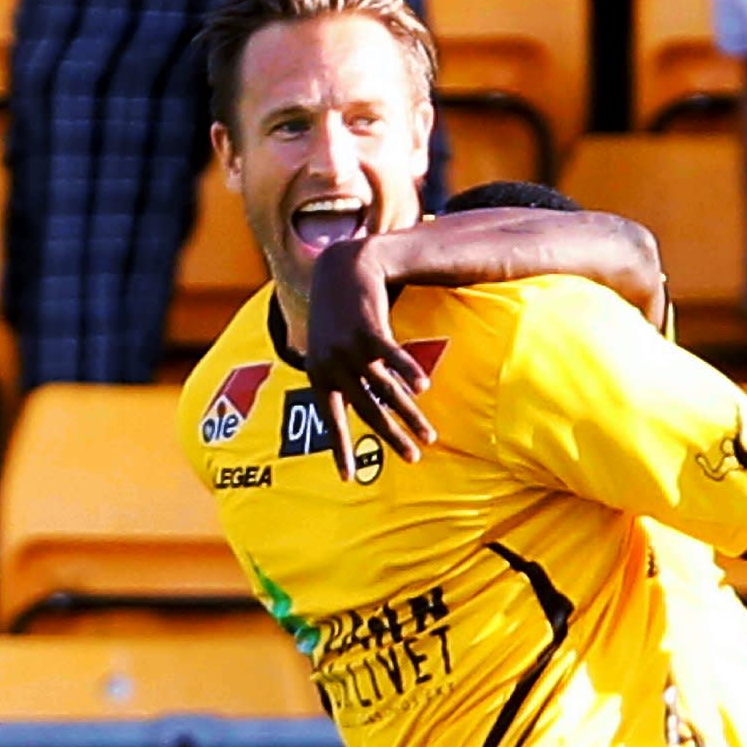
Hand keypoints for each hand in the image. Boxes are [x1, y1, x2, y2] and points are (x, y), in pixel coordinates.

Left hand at [306, 236, 436, 461]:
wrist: (341, 268)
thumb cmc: (337, 313)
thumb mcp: (327, 346)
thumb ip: (339, 376)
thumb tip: (361, 408)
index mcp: (317, 375)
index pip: (330, 421)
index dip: (340, 449)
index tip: (348, 479)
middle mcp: (331, 365)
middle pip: (367, 411)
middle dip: (392, 438)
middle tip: (413, 459)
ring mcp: (349, 348)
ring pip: (385, 391)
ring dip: (410, 415)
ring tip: (429, 436)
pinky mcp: (369, 330)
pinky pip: (393, 358)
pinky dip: (409, 373)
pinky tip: (424, 388)